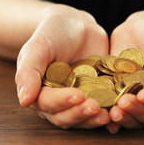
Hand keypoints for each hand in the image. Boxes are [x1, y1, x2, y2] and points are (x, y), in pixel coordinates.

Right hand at [15, 4, 110, 128]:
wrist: (76, 25)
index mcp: (40, 92)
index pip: (49, 104)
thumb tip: (24, 100)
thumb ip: (28, 72)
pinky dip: (110, 113)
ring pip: (85, 117)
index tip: (77, 95)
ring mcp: (79, 100)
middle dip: (81, 114)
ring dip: (95, 119)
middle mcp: (58, 101)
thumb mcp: (38, 47)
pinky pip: (103, 108)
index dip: (62, 102)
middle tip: (95, 107)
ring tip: (108, 115)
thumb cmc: (52, 33)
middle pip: (67, 116)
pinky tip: (119, 112)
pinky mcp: (97, 96)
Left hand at [106, 7, 143, 132]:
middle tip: (123, 104)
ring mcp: (135, 98)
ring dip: (123, 117)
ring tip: (111, 112)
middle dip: (136, 111)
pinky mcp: (117, 93)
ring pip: (132, 116)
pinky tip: (100, 115)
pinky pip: (113, 107)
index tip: (143, 94)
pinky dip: (107, 114)